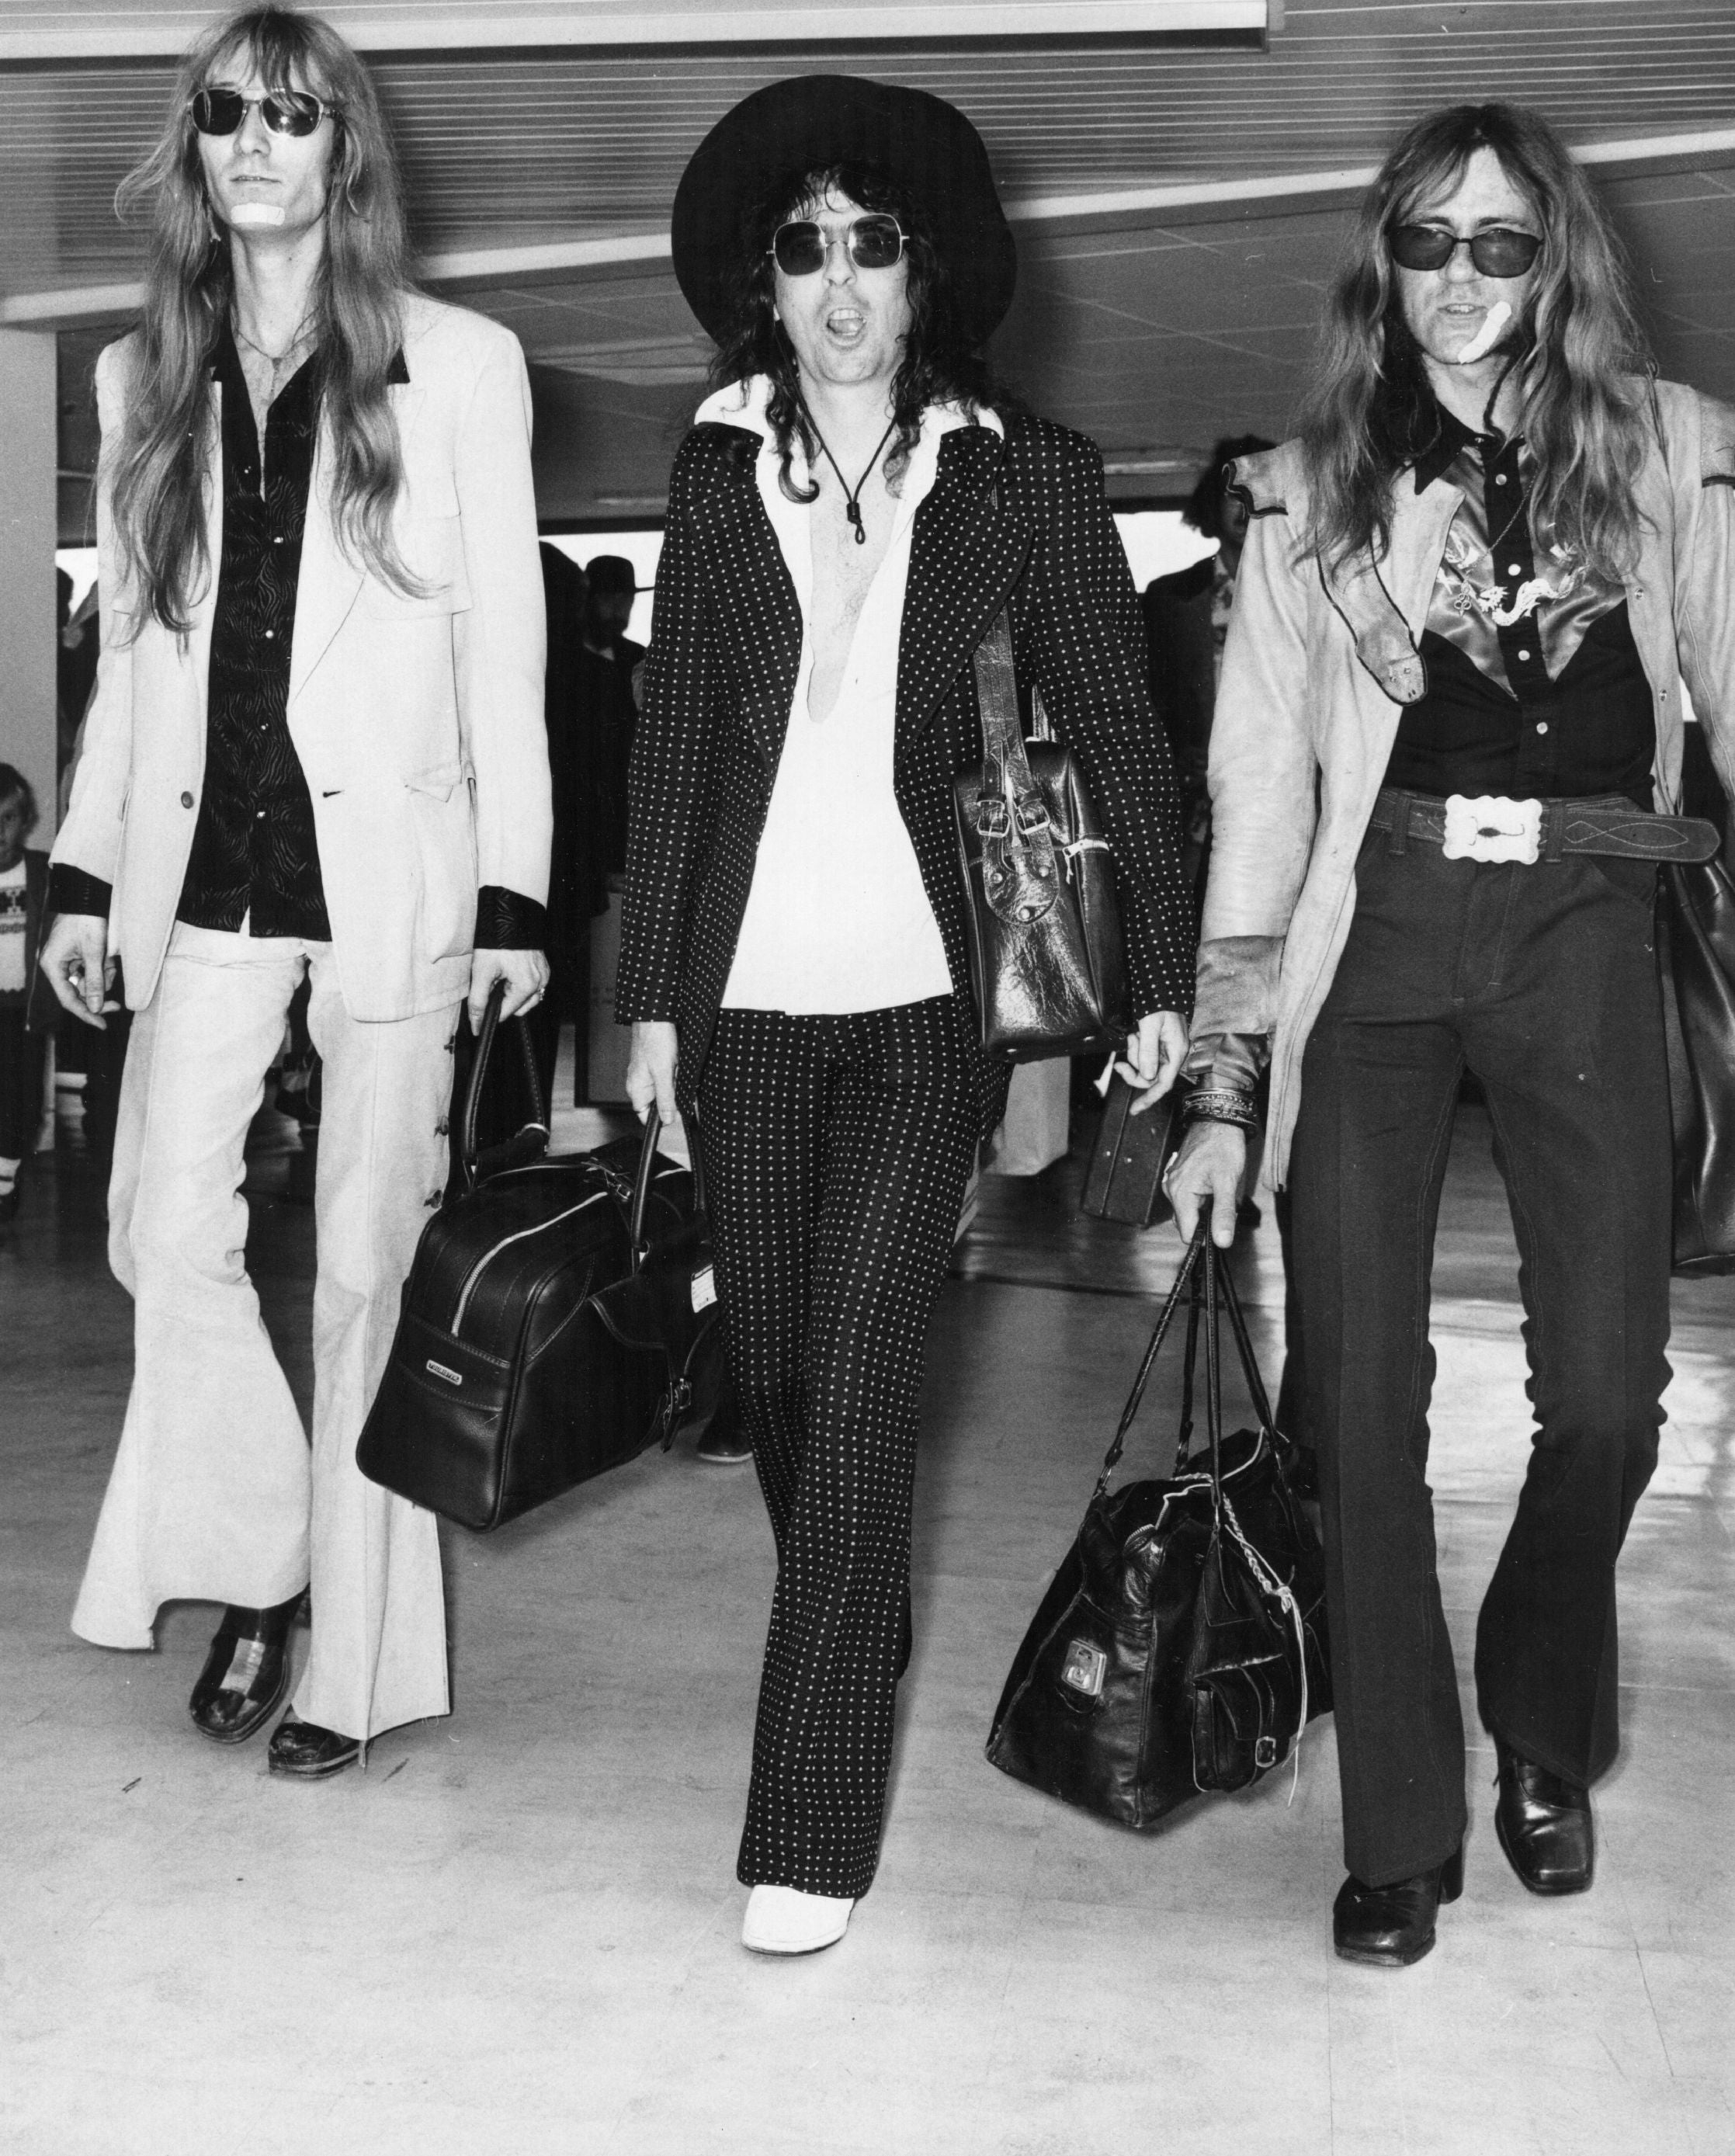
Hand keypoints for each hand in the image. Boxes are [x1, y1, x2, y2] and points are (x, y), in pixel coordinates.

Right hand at [40, 912, 114, 1028]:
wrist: (90, 896)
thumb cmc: (88, 921)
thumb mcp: (94, 952)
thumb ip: (94, 981)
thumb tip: (94, 1007)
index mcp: (53, 965)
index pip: (68, 999)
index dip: (85, 1013)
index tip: (102, 1024)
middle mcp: (57, 965)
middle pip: (78, 993)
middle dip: (98, 995)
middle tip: (118, 1006)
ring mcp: (68, 960)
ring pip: (88, 983)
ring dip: (103, 978)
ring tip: (110, 962)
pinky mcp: (78, 955)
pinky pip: (92, 971)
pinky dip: (103, 969)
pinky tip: (109, 958)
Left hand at [467, 947, 549, 1034]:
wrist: (509, 915)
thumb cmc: (497, 941)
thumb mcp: (482, 972)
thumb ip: (478, 1001)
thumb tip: (476, 1024)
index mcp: (527, 986)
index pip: (507, 1013)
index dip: (490, 1012)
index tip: (480, 1006)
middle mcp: (540, 982)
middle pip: (518, 1008)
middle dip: (503, 1001)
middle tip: (490, 982)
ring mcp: (544, 974)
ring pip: (527, 999)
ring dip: (512, 994)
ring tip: (499, 977)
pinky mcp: (543, 967)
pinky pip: (532, 985)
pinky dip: (519, 984)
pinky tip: (509, 971)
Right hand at [627, 1020, 678, 1126]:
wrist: (655, 1016)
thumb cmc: (655, 1041)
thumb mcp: (663, 1073)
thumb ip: (665, 1098)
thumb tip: (668, 1120)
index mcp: (636, 1090)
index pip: (647, 1117)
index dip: (663, 1117)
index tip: (676, 1111)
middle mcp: (639, 1084)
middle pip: (660, 1102)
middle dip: (673, 1095)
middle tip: (677, 1080)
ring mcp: (647, 1074)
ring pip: (667, 1088)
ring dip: (676, 1082)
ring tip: (676, 1067)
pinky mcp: (655, 1065)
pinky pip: (669, 1076)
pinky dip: (676, 1072)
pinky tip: (677, 1062)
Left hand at [1114, 1010, 1188, 1113]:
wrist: (1162, 987)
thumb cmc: (1159, 1003)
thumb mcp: (1151, 1026)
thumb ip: (1148, 1052)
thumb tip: (1147, 1076)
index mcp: (1176, 1052)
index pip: (1163, 1084)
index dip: (1149, 1098)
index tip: (1135, 1109)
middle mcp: (1173, 1055)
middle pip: (1150, 1077)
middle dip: (1133, 1070)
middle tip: (1119, 1065)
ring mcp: (1166, 1051)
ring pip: (1144, 1065)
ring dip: (1134, 1053)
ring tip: (1135, 1035)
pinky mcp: (1159, 1045)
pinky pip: (1143, 1054)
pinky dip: (1136, 1047)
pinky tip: (1136, 1034)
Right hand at [1165, 1118, 1247, 1248]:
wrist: (1218, 1119)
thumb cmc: (1223, 1146)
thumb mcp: (1228, 1182)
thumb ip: (1224, 1213)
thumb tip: (1221, 1241)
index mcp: (1180, 1193)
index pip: (1188, 1234)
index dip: (1207, 1235)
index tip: (1222, 1224)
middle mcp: (1171, 1189)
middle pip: (1188, 1223)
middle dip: (1207, 1219)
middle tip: (1224, 1199)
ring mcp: (1172, 1182)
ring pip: (1189, 1210)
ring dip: (1205, 1206)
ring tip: (1218, 1188)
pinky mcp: (1177, 1177)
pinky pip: (1188, 1198)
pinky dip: (1201, 1197)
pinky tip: (1212, 1183)